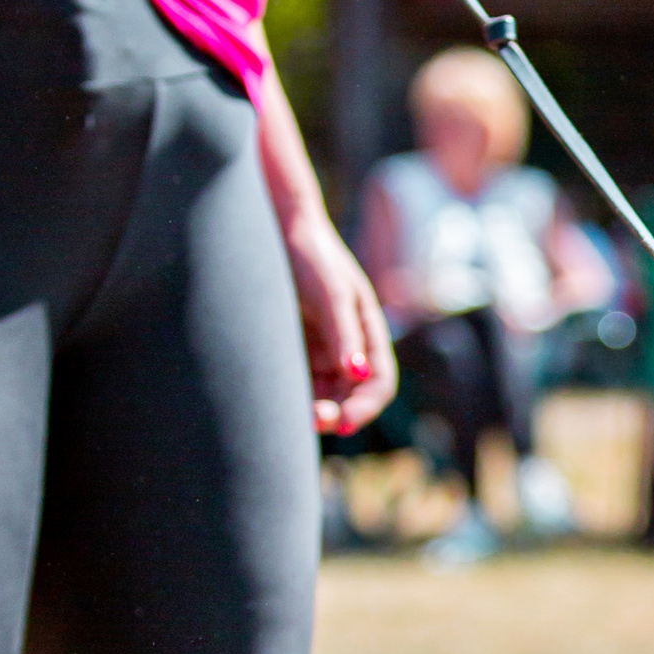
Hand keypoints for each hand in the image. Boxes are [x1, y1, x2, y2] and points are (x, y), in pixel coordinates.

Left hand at [284, 215, 396, 435]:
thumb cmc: (310, 254)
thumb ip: (344, 334)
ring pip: (322, 395)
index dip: (366, 407)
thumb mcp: (331, 293)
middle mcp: (346, 346)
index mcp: (367, 332)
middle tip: (313, 420)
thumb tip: (357, 375)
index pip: (379, 382)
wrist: (275, 229)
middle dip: (336, 413)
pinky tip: (275, 400)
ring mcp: (318, 349)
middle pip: (350, 396)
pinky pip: (296, 382)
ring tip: (291, 414)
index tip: (344, 424)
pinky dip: (291, 396)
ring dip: (313, 410)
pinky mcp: (292, 349)